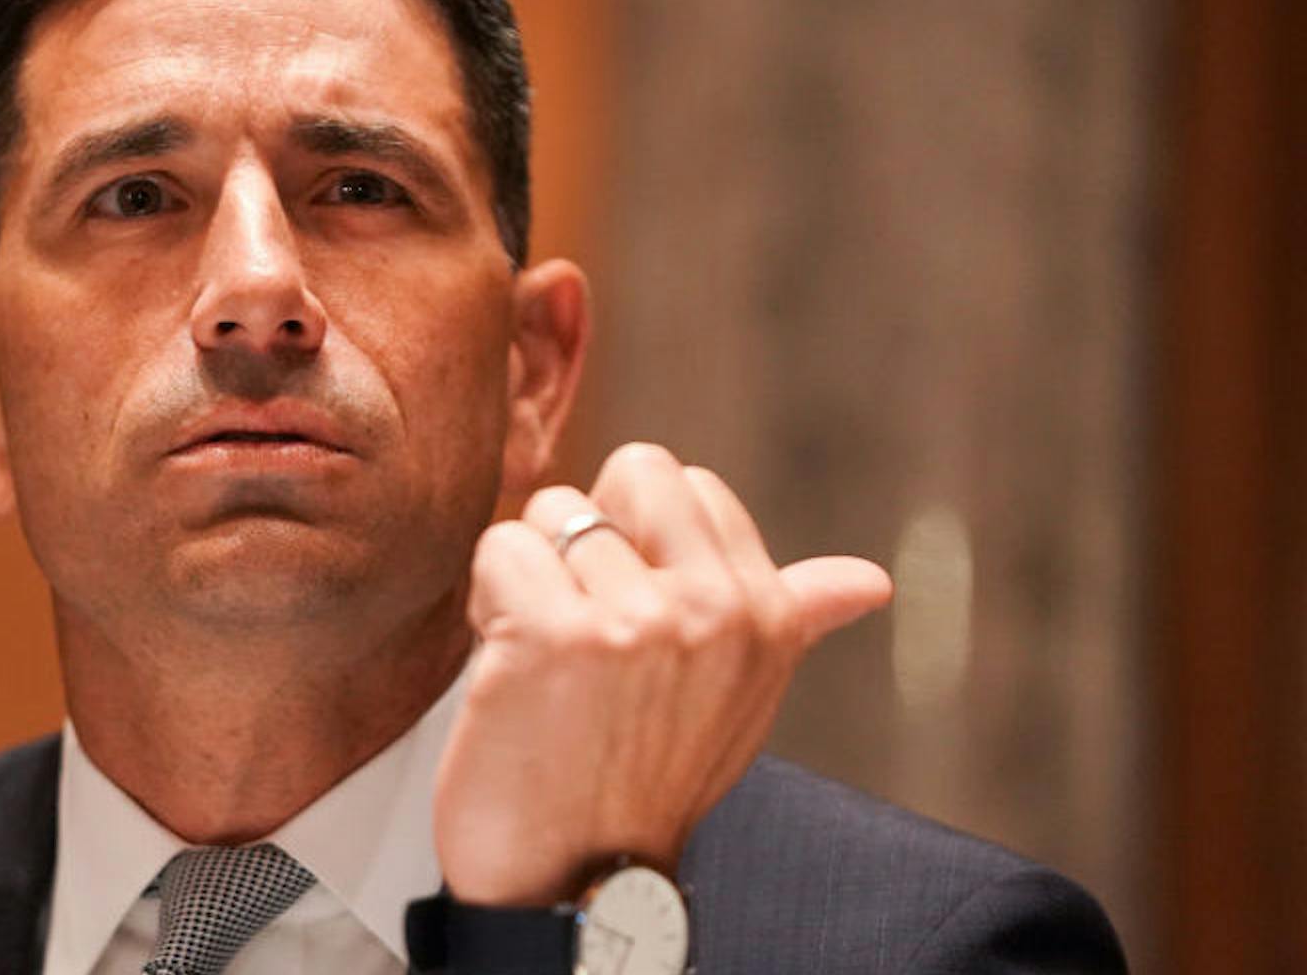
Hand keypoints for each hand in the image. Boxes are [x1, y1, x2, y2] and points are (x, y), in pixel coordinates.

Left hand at [433, 442, 892, 904]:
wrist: (575, 883)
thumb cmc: (646, 782)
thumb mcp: (739, 700)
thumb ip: (793, 619)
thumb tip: (869, 580)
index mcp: (766, 615)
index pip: (688, 484)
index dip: (639, 538)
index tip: (630, 615)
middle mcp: (712, 610)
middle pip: (628, 471)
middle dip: (587, 532)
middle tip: (581, 622)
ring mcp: (634, 621)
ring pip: (550, 512)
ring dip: (528, 577)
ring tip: (544, 659)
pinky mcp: (551, 634)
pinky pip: (500, 548)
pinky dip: (485, 601)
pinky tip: (506, 666)